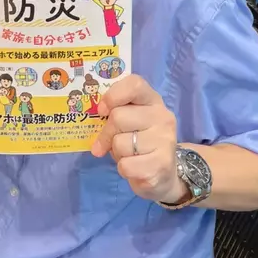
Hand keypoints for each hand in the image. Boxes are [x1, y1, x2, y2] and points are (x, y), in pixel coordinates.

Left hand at [91, 75, 187, 203]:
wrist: (163, 173)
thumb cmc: (139, 141)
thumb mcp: (130, 121)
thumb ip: (116, 112)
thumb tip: (93, 123)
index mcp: (152, 100)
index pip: (134, 84)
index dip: (113, 96)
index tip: (101, 111)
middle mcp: (162, 116)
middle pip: (118, 117)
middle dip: (107, 134)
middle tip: (111, 143)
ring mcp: (164, 140)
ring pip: (119, 143)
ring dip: (117, 153)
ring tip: (129, 155)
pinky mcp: (161, 164)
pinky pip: (126, 165)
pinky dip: (124, 169)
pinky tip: (136, 168)